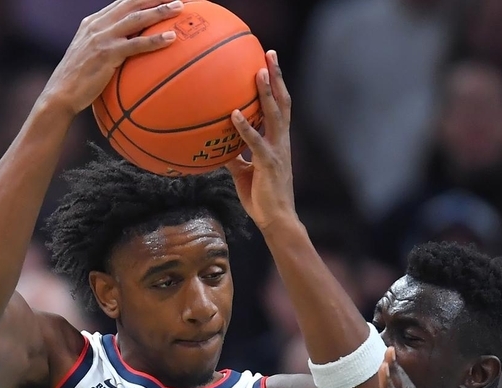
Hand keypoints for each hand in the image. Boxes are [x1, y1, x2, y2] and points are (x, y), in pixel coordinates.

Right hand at [41, 0, 183, 115]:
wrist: (60, 94)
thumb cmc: (77, 80)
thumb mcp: (90, 54)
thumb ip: (107, 45)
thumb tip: (129, 48)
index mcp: (94, 22)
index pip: (122, 2)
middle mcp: (97, 24)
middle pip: (131, 3)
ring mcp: (101, 38)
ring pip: (136, 18)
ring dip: (159, 11)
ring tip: (179, 7)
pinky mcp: (106, 54)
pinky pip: (136, 44)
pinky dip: (154, 40)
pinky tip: (171, 38)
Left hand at [227, 50, 294, 232]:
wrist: (276, 220)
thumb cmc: (261, 198)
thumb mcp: (244, 173)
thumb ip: (235, 156)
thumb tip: (219, 146)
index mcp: (278, 142)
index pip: (280, 107)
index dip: (276, 85)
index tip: (269, 64)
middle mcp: (281, 141)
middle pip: (282, 102)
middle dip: (277, 77)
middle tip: (270, 54)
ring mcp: (277, 151)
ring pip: (275, 115)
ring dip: (266, 93)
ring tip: (258, 72)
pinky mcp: (268, 164)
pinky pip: (255, 142)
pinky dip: (245, 127)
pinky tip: (233, 115)